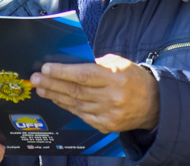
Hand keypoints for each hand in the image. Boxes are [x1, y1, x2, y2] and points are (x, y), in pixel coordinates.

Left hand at [30, 54, 159, 132]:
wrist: (154, 104)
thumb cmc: (134, 79)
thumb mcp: (119, 63)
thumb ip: (96, 64)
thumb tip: (70, 64)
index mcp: (115, 78)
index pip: (83, 75)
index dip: (62, 72)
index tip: (46, 68)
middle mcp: (111, 97)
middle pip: (75, 90)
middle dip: (52, 84)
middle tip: (36, 79)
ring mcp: (108, 114)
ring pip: (75, 104)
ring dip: (56, 96)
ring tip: (41, 89)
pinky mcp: (105, 125)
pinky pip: (81, 115)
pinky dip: (68, 107)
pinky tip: (57, 99)